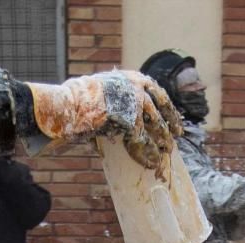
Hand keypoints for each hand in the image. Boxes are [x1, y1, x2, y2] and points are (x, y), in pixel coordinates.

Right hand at [28, 71, 181, 169]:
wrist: (67, 106)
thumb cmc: (78, 101)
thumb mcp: (102, 92)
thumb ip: (117, 100)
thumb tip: (126, 116)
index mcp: (131, 78)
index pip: (155, 91)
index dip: (165, 106)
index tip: (172, 117)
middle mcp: (136, 86)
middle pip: (161, 105)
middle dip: (171, 121)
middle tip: (177, 135)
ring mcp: (135, 101)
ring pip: (155, 124)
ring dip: (162, 139)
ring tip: (165, 152)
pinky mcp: (130, 119)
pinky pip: (143, 140)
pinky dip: (147, 152)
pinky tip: (151, 161)